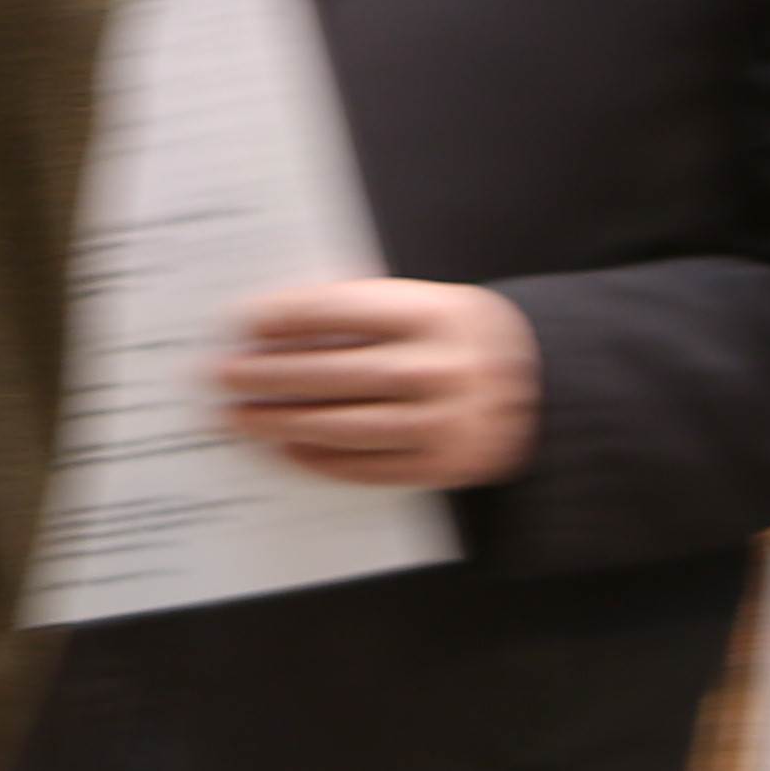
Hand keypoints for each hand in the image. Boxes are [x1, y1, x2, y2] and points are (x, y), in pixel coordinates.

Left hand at [216, 277, 536, 490]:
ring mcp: (443, 423)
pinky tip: (286, 449)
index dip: (285, 317)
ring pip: (343, 426)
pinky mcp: (442, 466)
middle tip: (222, 377)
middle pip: (333, 373)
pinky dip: (320, 460)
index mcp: (435, 314)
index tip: (243, 323)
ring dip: (281, 423)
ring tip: (240, 417)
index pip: (340, 312)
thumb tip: (279, 321)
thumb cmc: (467, 339)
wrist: (547, 386)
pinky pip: (367, 468)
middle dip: (267, 376)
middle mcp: (440, 368)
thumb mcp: (432, 302)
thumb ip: (367, 308)